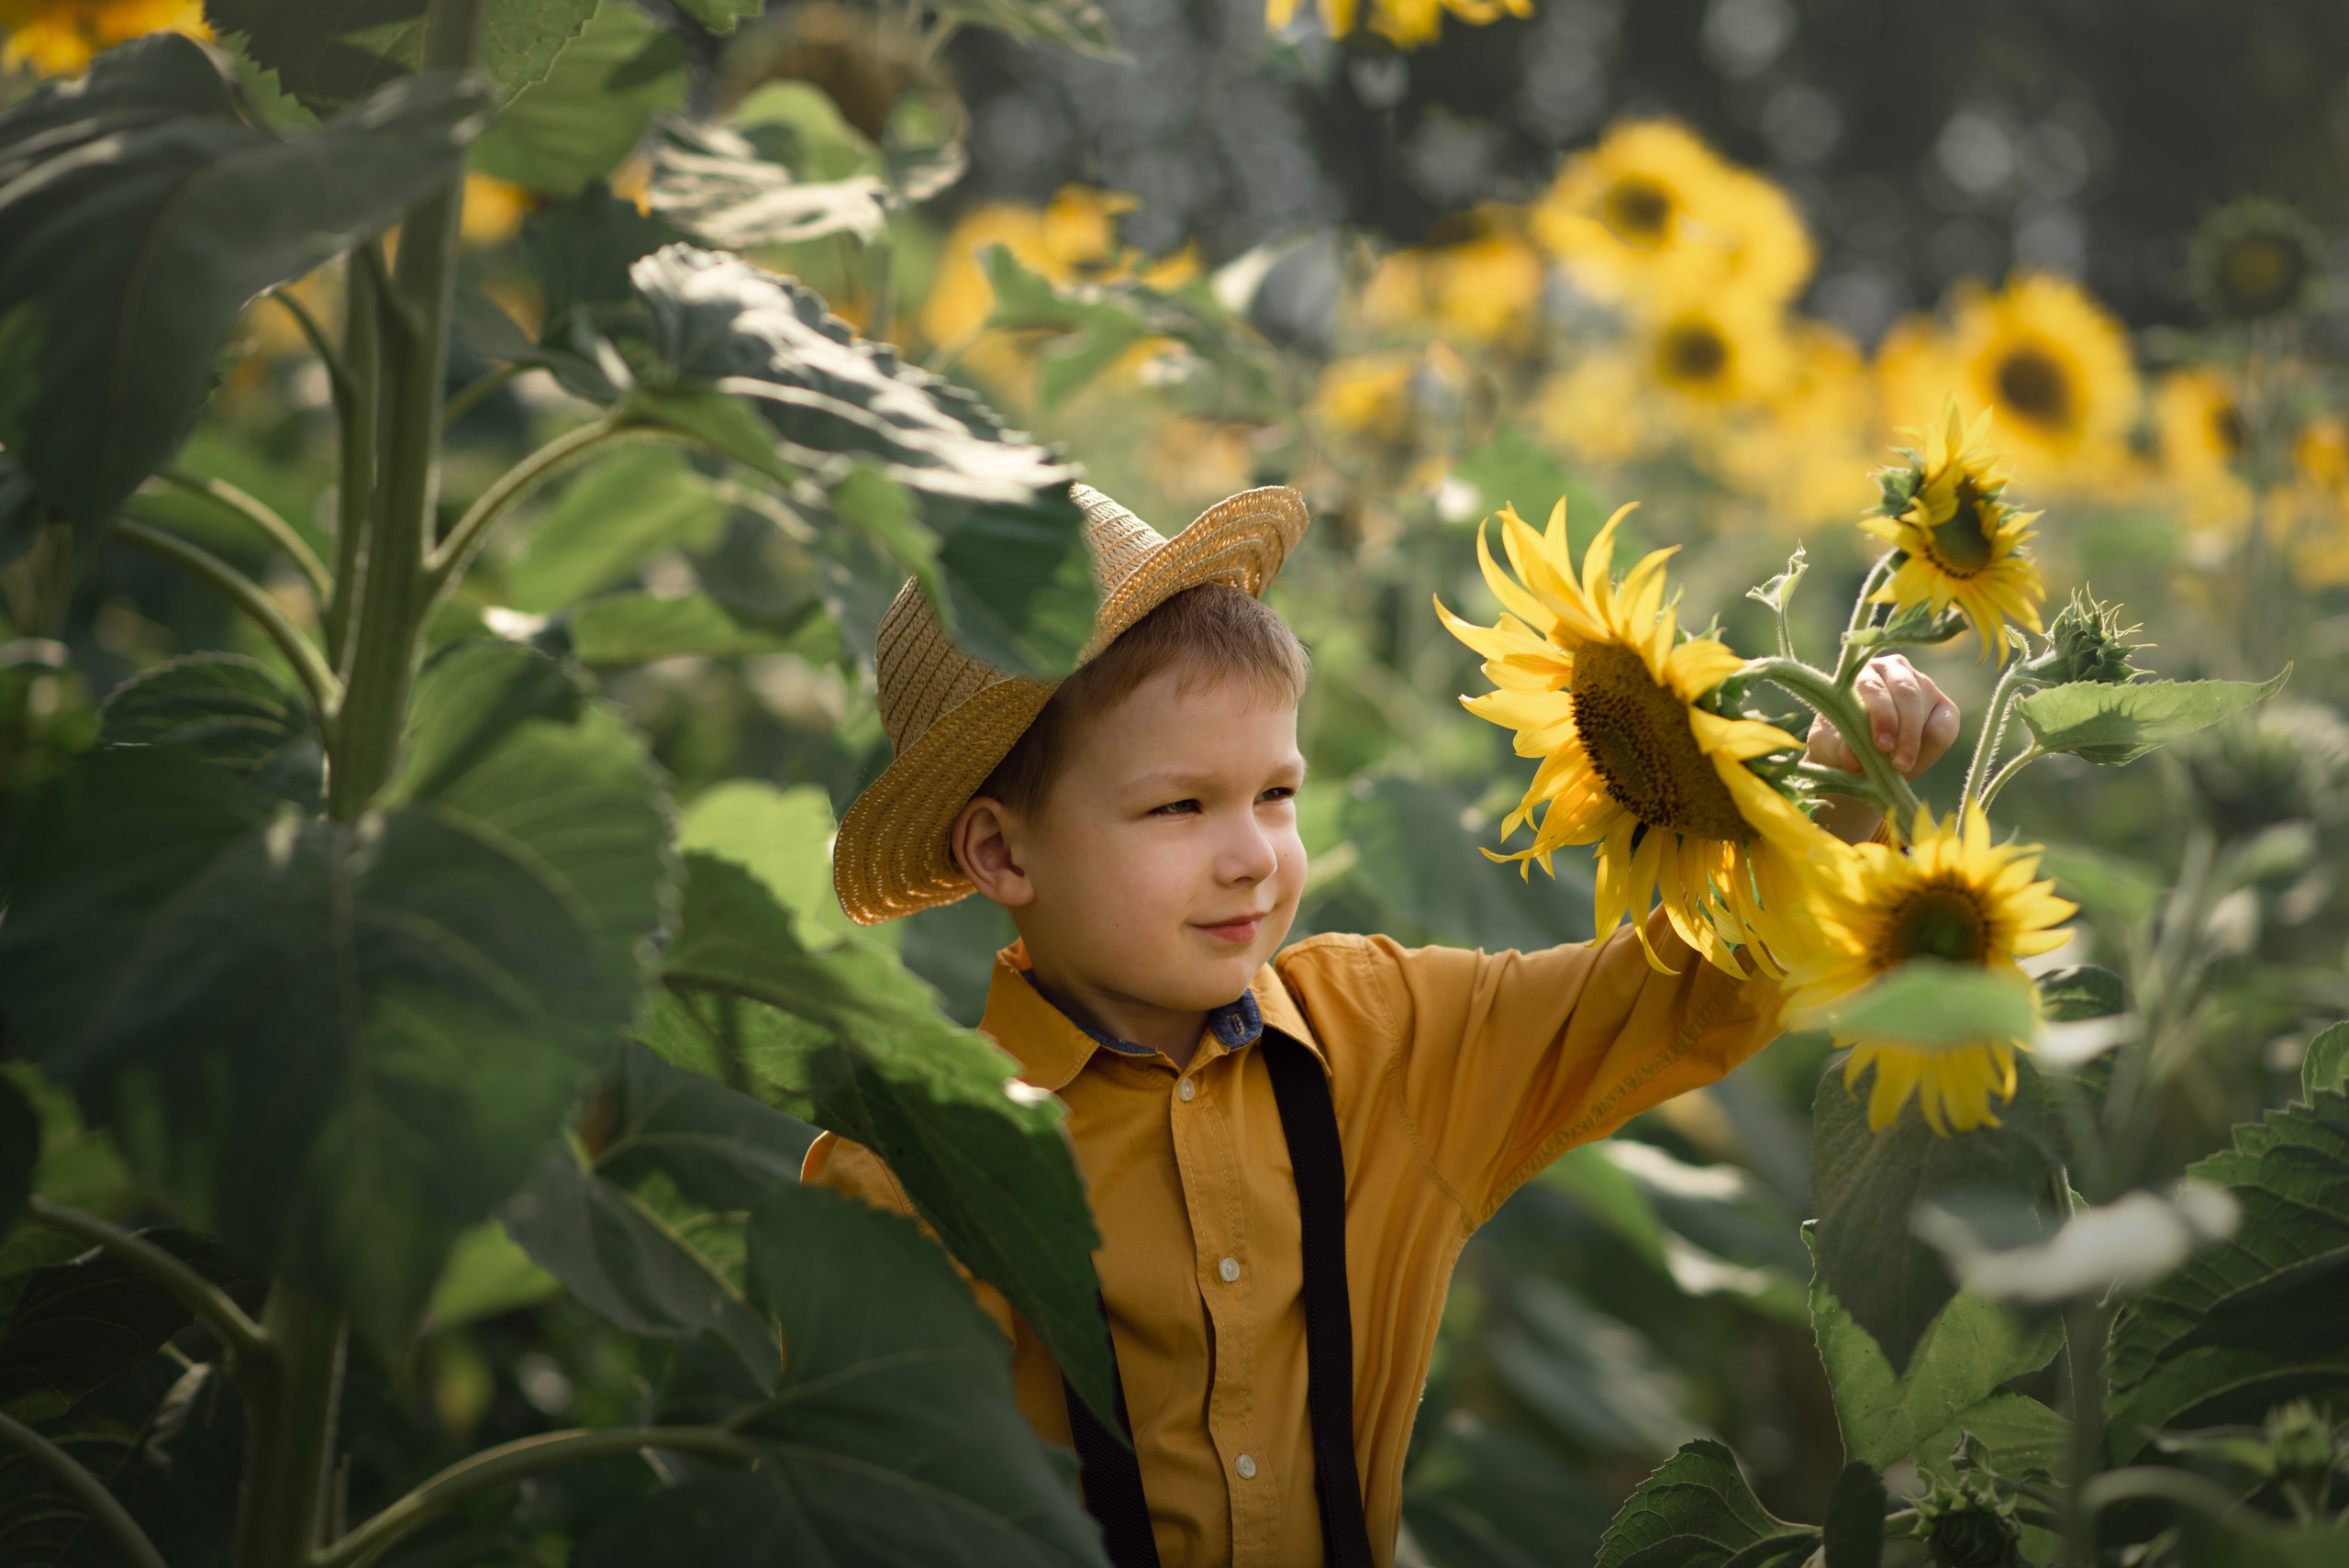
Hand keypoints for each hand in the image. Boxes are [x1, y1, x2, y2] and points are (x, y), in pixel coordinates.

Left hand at [1805, 654, 1959, 842]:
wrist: (1858, 757)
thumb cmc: (1838, 744)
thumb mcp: (1830, 747)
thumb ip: (1839, 748)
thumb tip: (1853, 758)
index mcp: (1861, 672)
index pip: (1875, 688)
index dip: (1882, 717)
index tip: (1881, 747)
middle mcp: (1894, 670)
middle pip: (1907, 694)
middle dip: (1905, 730)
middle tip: (1898, 764)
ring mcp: (1922, 684)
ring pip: (1926, 711)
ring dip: (1915, 743)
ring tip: (1901, 768)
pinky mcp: (1943, 707)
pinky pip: (1945, 727)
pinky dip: (1931, 748)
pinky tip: (1913, 761)